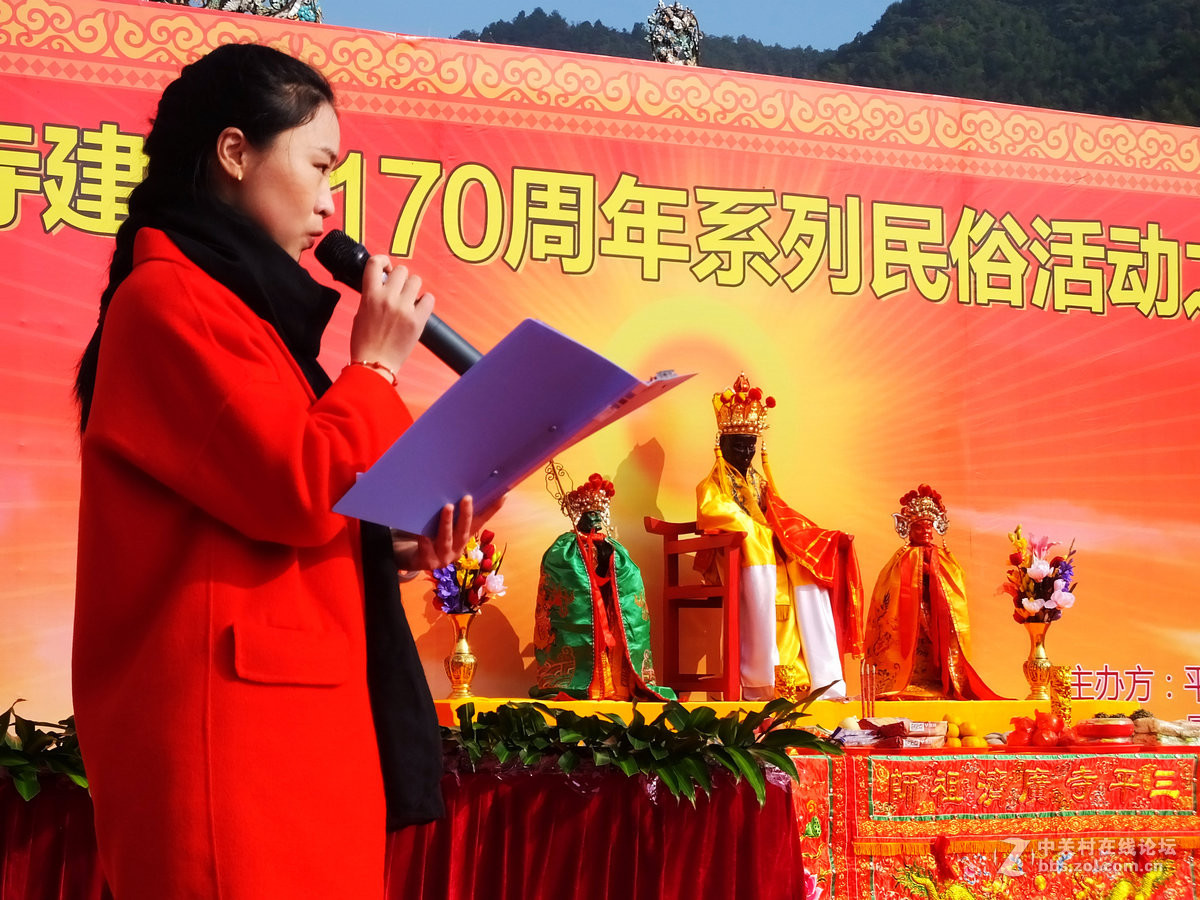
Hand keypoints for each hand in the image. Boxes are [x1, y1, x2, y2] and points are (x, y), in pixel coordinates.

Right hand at [349, 255, 432, 374]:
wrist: (374, 364)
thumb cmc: (364, 341)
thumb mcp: (360, 312)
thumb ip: (371, 295)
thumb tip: (382, 283)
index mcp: (370, 295)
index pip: (375, 263)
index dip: (383, 261)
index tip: (385, 267)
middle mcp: (388, 298)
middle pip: (401, 270)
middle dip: (400, 277)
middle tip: (398, 288)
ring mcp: (404, 309)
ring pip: (416, 281)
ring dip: (413, 288)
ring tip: (408, 299)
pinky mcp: (418, 320)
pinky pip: (429, 298)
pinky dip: (425, 301)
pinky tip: (418, 308)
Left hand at [392, 493, 505, 571]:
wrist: (413, 559)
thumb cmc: (432, 538)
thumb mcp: (445, 526)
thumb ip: (454, 512)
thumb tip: (464, 489)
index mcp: (464, 538)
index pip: (481, 521)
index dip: (492, 509)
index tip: (502, 495)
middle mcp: (457, 548)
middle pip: (464, 531)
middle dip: (466, 514)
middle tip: (467, 498)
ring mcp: (443, 557)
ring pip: (446, 539)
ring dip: (447, 523)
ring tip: (447, 507)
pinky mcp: (428, 563)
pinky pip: (426, 550)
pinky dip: (425, 541)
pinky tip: (423, 533)